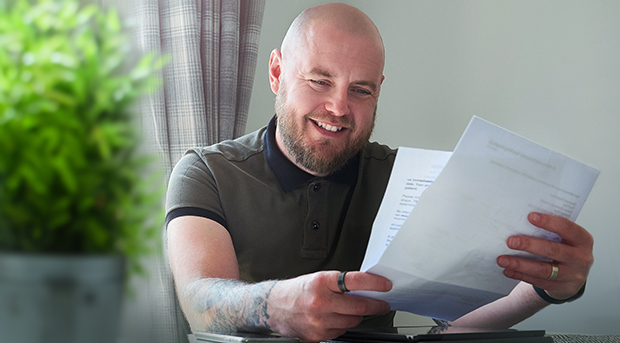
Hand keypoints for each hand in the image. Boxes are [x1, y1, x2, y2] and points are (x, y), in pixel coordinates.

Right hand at [266, 271, 391, 341]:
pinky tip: (334, 319)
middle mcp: (320, 302)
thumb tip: (365, 288)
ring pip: (352, 322)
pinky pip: (340, 332)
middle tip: (383, 304)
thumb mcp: (317, 279)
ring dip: (357, 317)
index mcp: (321, 282)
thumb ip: (339, 284)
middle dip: (375, 305)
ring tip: (351, 310)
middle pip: (359, 306)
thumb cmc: (297, 291)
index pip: (355, 281)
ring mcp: (319, 321)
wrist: (273, 307)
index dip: (374, 283)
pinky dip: (342, 327)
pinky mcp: (317, 335)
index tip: (385, 285)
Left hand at [497, 212, 593, 299]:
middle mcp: (581, 258)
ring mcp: (572, 275)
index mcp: (583, 240)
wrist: (573, 276)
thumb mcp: (565, 239)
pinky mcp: (561, 288)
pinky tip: (508, 270)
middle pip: (553, 250)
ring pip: (543, 269)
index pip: (567, 228)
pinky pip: (538, 281)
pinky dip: (520, 275)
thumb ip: (550, 231)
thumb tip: (521, 221)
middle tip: (510, 241)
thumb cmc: (564, 249)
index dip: (549, 222)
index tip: (530, 217)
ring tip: (502, 259)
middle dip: (529, 245)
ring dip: (520, 264)